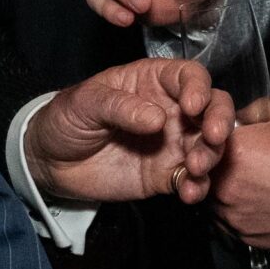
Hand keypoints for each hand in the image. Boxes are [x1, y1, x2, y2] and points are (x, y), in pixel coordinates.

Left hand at [25, 57, 232, 204]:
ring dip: (212, 156)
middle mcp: (171, 110)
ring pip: (209, 146)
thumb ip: (119, 106)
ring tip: (196, 168)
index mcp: (153, 81)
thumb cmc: (67, 118)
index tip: (193, 106)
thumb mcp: (85, 102)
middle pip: (211, 109)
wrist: (50, 162)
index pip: (189, 76)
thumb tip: (157, 118)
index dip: (199, 87)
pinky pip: (191, 180)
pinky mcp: (166, 175)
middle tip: (212, 137)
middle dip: (219, 120)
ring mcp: (172, 144)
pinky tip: (189, 192)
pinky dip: (197, 187)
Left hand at [210, 98, 269, 250]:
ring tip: (250, 181)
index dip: (213, 135)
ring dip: (222, 188)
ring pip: (210, 198)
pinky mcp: (244, 236)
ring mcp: (232, 215)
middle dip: (214, 162)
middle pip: (202, 170)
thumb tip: (242, 116)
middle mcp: (224, 185)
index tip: (226, 136)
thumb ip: (257, 109)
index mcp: (231, 150)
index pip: (204, 137)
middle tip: (238, 159)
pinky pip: (226, 220)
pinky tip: (257, 201)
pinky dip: (234, 210)